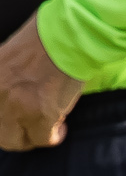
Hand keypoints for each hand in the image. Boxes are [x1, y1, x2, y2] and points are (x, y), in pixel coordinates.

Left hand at [0, 15, 83, 151]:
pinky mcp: (41, 114)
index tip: (18, 119)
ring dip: (33, 137)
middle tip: (31, 128)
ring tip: (48, 127)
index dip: (5, 120)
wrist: (70, 34)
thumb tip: (12, 97)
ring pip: (17, 142)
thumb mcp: (7, 56)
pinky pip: (44, 139)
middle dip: (16, 134)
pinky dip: (54, 136)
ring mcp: (16, 107)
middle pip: (0, 134)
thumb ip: (3, 79)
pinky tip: (61, 126)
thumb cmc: (45, 37)